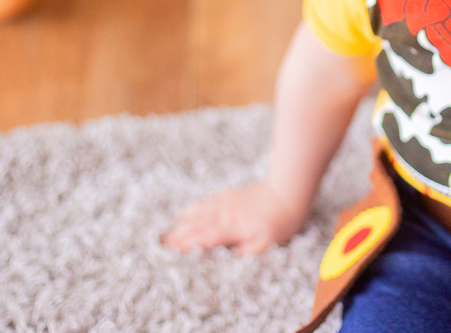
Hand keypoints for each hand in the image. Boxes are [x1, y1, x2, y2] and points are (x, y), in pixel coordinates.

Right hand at [162, 182, 305, 255]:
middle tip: (162, 241)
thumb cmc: (281, 220)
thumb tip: (231, 259)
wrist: (288, 191)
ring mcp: (229, 202)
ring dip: (186, 218)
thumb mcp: (268, 242)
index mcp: (232, 227)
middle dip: (180, 233)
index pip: (205, 237)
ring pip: (202, 210)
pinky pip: (212, 199)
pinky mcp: (234, 195)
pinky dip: (199, 205)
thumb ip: (247, 251)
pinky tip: (193, 208)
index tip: (172, 250)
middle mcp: (226, 214)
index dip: (188, 244)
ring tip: (172, 225)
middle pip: (199, 224)